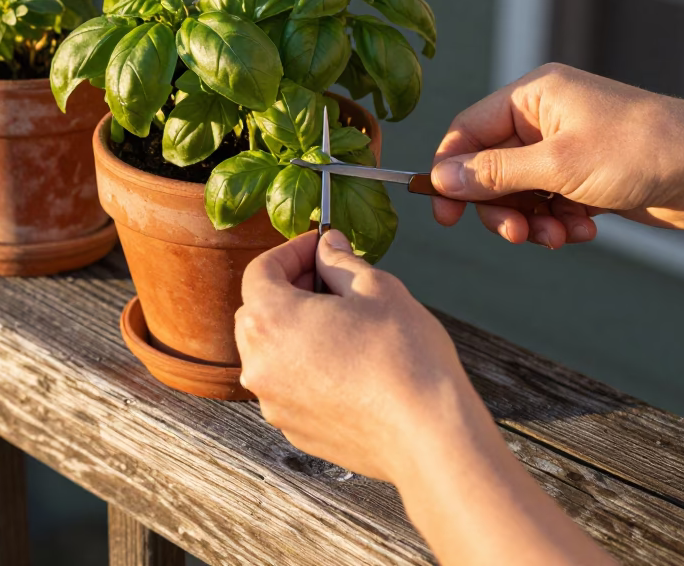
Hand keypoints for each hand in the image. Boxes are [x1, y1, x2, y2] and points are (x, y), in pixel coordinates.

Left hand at [236, 229, 492, 484]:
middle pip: (256, 312)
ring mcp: (273, 401)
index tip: (320, 247)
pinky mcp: (293, 429)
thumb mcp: (377, 289)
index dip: (291, 252)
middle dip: (288, 289)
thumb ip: (341, 262)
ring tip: (342, 324)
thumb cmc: (404, 357)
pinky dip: (305, 368)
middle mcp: (259, 363)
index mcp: (271, 319)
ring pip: (271, 352)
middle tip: (329, 281)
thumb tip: (327, 246)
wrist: (426, 437)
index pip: (260, 271)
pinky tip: (347, 365)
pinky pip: (288, 386)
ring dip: (294, 331)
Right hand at [431, 63, 683, 246]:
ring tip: (557, 237)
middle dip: (500, 207)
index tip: (443, 213)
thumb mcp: (557, 164)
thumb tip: (441, 178)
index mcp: (534, 97)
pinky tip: (584, 230)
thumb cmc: (641, 150)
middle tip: (515, 234)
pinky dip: (558, 222)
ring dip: (531, 221)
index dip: (450, 171)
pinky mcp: (585, 176)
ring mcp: (566, 148)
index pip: (468, 130)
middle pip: (490, 168)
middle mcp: (545, 119)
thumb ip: (494, 174)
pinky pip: (549, 204)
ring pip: (519, 192)